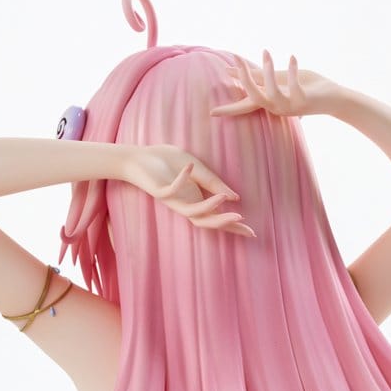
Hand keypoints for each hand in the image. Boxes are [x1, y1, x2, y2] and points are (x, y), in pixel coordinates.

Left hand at [120, 143, 255, 236]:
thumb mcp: (197, 168)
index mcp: (195, 201)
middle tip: (243, 223)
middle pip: (207, 222)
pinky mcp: (159, 191)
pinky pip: (172, 190)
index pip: (217, 218)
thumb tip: (235, 197)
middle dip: (225, 224)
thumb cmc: (167, 162)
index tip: (252, 233)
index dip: (233, 226)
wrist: (139, 156)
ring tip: (225, 197)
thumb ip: (214, 182)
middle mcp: (185, 205)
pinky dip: (181, 179)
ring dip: (209, 207)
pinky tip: (189, 166)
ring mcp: (172, 200)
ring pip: (192, 213)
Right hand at [210, 50, 339, 119]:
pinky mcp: (304, 100)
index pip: (246, 106)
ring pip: (272, 94)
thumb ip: (260, 76)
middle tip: (234, 58)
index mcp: (270, 102)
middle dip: (243, 78)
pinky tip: (291, 56)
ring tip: (265, 51)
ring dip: (266, 72)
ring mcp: (291, 105)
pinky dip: (292, 70)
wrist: (332, 98)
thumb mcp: (279, 78)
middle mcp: (278, 107)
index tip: (211, 113)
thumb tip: (235, 70)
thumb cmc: (305, 86)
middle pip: (254, 98)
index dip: (229, 110)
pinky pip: (294, 86)